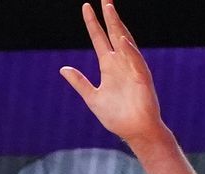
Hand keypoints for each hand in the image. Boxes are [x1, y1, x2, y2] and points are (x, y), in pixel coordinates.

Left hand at [60, 1, 163, 144]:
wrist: (134, 131)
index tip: (86, 7)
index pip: (99, 38)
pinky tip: (120, 39)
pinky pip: (135, 61)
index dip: (93, 23)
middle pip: (114, 33)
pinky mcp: (141, 78)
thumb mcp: (92, 97)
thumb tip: (63, 69)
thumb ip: (79, 82)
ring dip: (118, 26)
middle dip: (109, 15)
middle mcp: (121, 63)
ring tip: (109, 8)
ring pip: (125, 42)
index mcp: (109, 66)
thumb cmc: (116, 116)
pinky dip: (128, 50)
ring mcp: (132, 68)